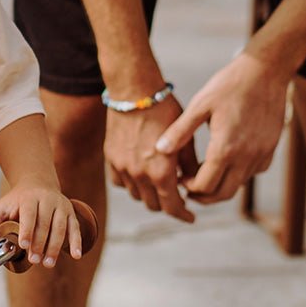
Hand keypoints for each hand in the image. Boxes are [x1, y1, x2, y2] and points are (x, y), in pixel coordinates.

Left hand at [0, 187, 83, 267]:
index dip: (27, 230)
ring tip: (48, 264)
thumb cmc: (17, 201)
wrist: (38, 183)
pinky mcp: (71, 213)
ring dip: (55, 247)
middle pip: (45, 223)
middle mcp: (47, 199)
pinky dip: (76, 242)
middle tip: (34, 260)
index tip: (24, 245)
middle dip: (40, 243)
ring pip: (60, 227)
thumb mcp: (1, 207)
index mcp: (29, 198)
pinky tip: (76, 256)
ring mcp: (61, 205)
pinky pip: (75, 228)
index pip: (29, 213)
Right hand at [104, 96, 197, 222]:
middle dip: (168, 203)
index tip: (190, 216)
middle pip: (154, 205)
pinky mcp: (110, 158)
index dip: (183, 215)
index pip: (172, 208)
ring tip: (160, 181)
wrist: (134, 90)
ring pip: (137, 195)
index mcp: (161, 172)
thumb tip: (194, 184)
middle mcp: (140, 174)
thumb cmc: (165, 110)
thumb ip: (190, 166)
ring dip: (149, 194)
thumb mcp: (186, 139)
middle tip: (177, 195)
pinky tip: (140, 173)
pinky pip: (120, 182)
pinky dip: (131, 183)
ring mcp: (123, 167)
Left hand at [155, 52, 288, 202]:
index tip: (179, 180)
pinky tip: (226, 161)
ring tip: (204, 175)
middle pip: (223, 194)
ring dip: (220, 186)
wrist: (266, 71)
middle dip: (203, 196)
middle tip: (189, 189)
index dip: (189, 188)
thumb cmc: (229, 84)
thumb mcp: (200, 104)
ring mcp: (261, 155)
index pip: (205, 186)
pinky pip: (252, 173)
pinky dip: (237, 175)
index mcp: (225, 148)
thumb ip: (180, 131)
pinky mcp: (270, 150)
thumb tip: (159, 150)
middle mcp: (246, 157)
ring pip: (239, 186)